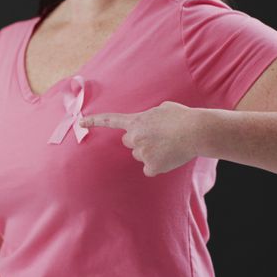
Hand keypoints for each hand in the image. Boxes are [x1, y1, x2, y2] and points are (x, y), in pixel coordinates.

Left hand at [78, 101, 203, 176]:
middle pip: (129, 142)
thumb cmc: (183, 118)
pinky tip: (170, 156)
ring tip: (169, 145)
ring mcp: (141, 153)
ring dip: (151, 152)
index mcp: (136, 121)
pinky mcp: (151, 166)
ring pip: (141, 155)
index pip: (111, 120)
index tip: (81, 122)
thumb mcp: (163, 108)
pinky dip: (158, 165)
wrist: (196, 131)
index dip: (94, 121)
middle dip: (139, 141)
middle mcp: (134, 137)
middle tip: (157, 137)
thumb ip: (150, 116)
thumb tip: (151, 124)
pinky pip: (150, 168)